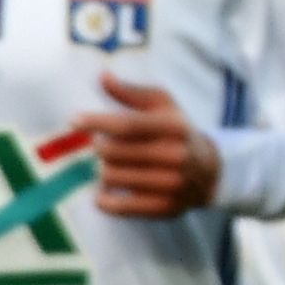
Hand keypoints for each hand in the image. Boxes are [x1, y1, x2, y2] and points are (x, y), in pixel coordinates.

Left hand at [79, 74, 222, 217]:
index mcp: (175, 127)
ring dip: (103, 171)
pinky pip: (115, 206)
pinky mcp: (163, 208)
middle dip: (100, 147)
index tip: (74, 121)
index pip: (127, 125)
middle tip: (107, 146)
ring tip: (114, 166)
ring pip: (110, 177)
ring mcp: (171, 185)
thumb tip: (103, 76)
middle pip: (111, 152)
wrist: (210, 172)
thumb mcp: (163, 106)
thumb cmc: (178, 133)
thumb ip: (132, 92)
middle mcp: (176, 156)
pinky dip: (103, 198)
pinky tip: (107, 190)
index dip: (96, 122)